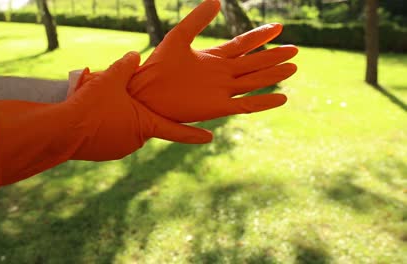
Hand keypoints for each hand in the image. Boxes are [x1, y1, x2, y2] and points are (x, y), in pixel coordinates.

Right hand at [0, 52, 210, 188]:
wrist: (62, 130)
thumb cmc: (91, 105)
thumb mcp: (111, 78)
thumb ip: (127, 66)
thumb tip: (136, 55)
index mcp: (146, 124)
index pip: (177, 130)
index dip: (194, 133)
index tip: (210, 137)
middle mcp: (136, 140)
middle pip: (139, 120)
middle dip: (130, 109)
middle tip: (110, 98)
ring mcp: (119, 150)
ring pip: (122, 128)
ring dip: (114, 117)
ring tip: (96, 106)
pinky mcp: (104, 154)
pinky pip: (110, 137)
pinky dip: (104, 127)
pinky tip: (90, 118)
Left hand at [72, 0, 297, 122]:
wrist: (144, 93)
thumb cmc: (157, 66)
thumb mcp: (179, 37)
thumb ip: (197, 20)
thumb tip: (217, 0)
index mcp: (213, 58)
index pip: (242, 45)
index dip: (260, 37)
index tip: (278, 27)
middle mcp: (221, 74)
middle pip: (253, 63)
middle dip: (274, 56)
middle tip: (295, 50)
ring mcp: (221, 91)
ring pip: (254, 82)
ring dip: (273, 75)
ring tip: (293, 67)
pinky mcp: (217, 108)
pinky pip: (246, 105)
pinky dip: (263, 101)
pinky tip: (281, 97)